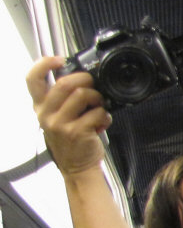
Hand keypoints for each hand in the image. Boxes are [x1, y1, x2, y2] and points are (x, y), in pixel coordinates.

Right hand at [27, 57, 111, 176]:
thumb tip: (81, 78)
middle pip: (64, 83)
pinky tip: (103, 121)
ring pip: (82, 95)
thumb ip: (62, 99)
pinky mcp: (76, 132)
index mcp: (40, 107)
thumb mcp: (57, 118)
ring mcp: (60, 124)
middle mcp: (46, 115)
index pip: (32, 79)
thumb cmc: (71, 141)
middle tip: (93, 85)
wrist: (77, 167)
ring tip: (100, 105)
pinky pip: (96, 113)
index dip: (45, 64)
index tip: (59, 60)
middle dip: (85, 79)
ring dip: (97, 97)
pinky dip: (105, 115)